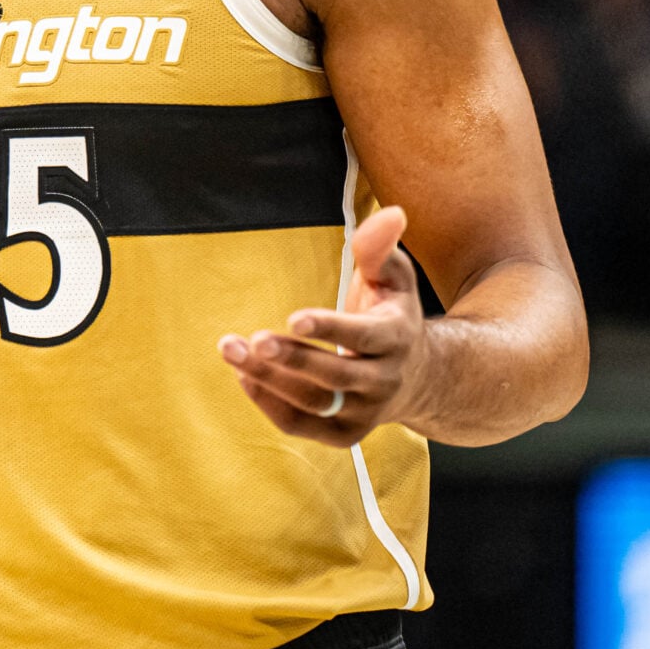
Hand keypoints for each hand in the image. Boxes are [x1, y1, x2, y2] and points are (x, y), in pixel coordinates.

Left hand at [220, 205, 422, 447]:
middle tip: (251, 340)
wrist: (418, 377)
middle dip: (290, 359)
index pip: (363, 337)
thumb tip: (389, 214)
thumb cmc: (391, 315)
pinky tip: (243, 375)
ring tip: (231, 349)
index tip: (293, 317)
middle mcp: (384, 382)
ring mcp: (364, 413)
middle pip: (334, 377)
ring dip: (268, 380)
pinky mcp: (343, 434)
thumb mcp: (393, 278)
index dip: (329, 329)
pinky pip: (300, 425)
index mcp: (397, 339)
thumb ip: (380, 248)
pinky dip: (268, 403)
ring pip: (313, 404)